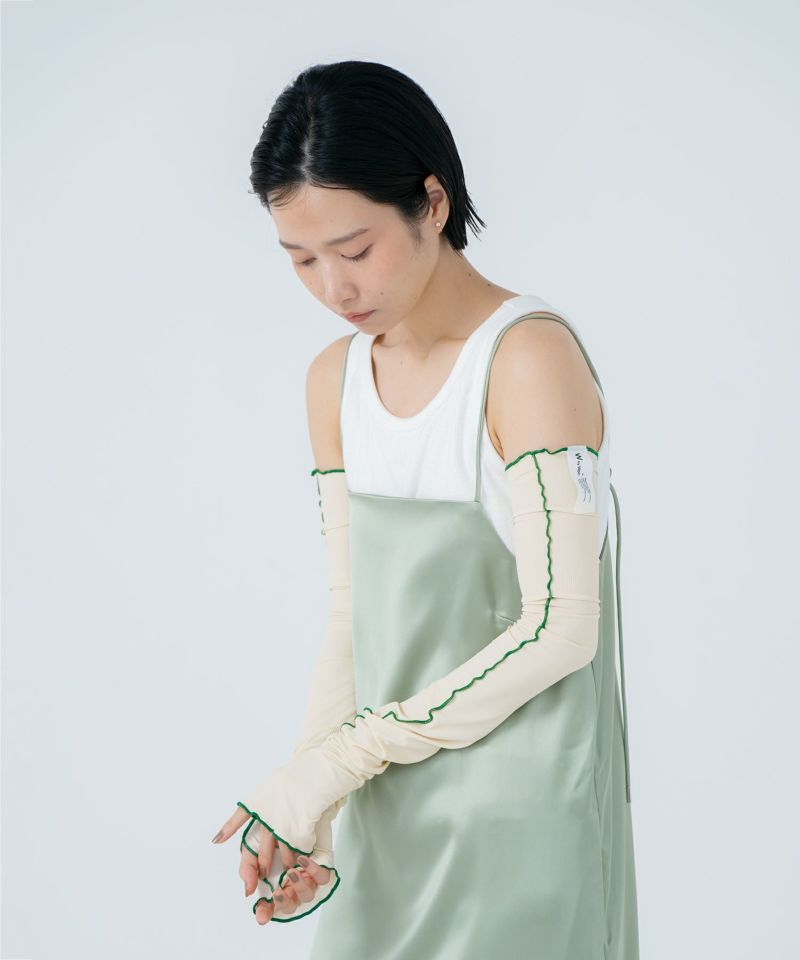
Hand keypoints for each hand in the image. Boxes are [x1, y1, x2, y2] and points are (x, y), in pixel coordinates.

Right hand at [212, 806, 332, 923]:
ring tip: (290, 871)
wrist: (297, 799)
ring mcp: (309, 875)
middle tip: (277, 891)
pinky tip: (304, 860)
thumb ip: (248, 866)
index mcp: (274, 880)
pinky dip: (313, 871)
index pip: (271, 906)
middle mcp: (292, 882)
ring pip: (307, 895)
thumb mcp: (255, 842)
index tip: (261, 914)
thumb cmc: (275, 823)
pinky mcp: (324, 864)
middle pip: (290, 905)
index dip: (266, 912)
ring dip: (298, 885)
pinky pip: (322, 877)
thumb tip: (247, 890)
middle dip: (283, 901)